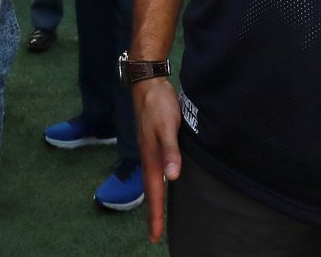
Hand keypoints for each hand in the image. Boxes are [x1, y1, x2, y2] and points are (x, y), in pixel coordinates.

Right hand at [132, 79, 182, 243]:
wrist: (148, 82)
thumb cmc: (158, 104)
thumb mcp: (167, 126)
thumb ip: (170, 151)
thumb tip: (172, 177)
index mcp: (150, 157)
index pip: (153, 192)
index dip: (155, 214)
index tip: (155, 237)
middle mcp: (148, 156)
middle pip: (151, 189)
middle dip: (153, 211)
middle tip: (155, 233)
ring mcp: (150, 148)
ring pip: (153, 179)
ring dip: (155, 197)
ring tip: (158, 212)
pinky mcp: (154, 140)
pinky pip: (156, 167)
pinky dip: (159, 180)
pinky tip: (164, 179)